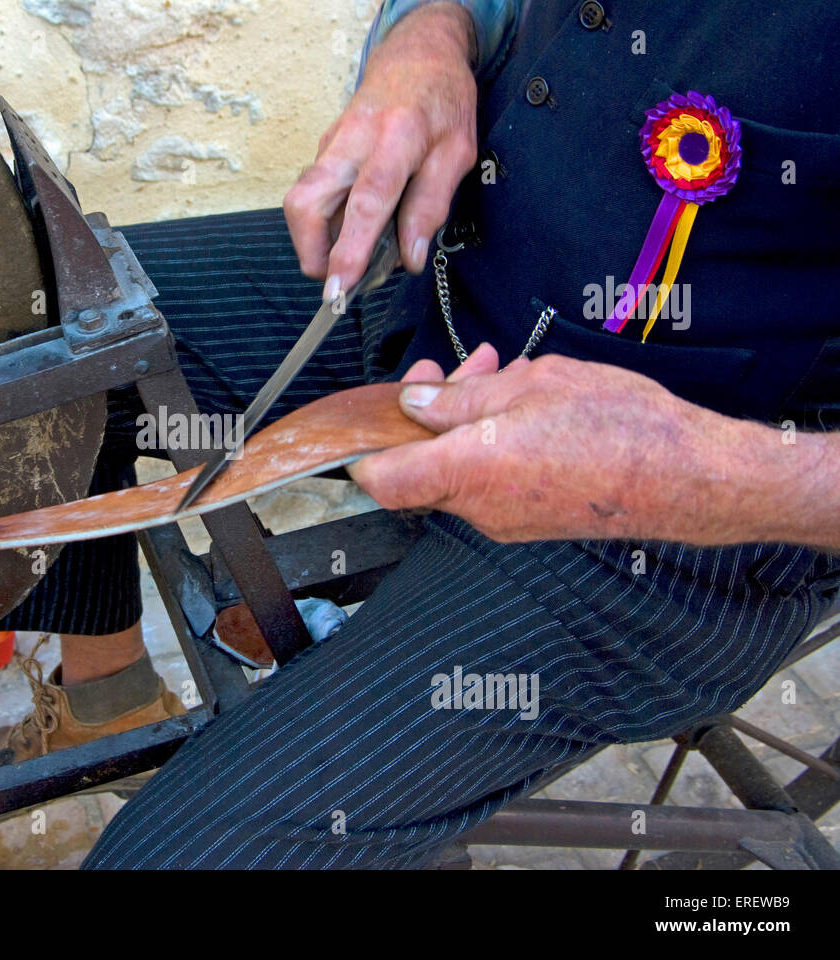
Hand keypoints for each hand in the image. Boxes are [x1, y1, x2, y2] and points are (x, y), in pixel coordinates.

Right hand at [283, 2, 477, 297]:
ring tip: (351, 253)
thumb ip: (432, 206)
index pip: (367, 201)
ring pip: (300, 199)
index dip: (349, 249)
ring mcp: (332, 143)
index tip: (340, 287)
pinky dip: (328, 219)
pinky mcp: (323, 149)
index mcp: (397, 138)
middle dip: (310, 251)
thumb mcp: (457, 153)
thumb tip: (411, 258)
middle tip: (336, 280)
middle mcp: (353, 139)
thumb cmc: (442, 103)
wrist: (418, 54)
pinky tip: (355, 224)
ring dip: (316, 239)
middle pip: (306, 201)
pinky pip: (315, 192)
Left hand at [348, 346, 787, 544]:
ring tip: (496, 375)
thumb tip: (417, 404)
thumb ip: (461, 399)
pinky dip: (489, 441)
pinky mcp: (530, 520)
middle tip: (446, 372)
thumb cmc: (621, 429)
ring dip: (462, 420)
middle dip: (424, 412)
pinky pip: (488, 479)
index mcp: (467, 471)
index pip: (381, 479)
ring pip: (456, 467)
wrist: (688, 478)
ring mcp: (505, 519)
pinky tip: (520, 403)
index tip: (366, 417)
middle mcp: (478, 507)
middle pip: (418, 466)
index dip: (362, 450)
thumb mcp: (531, 386)